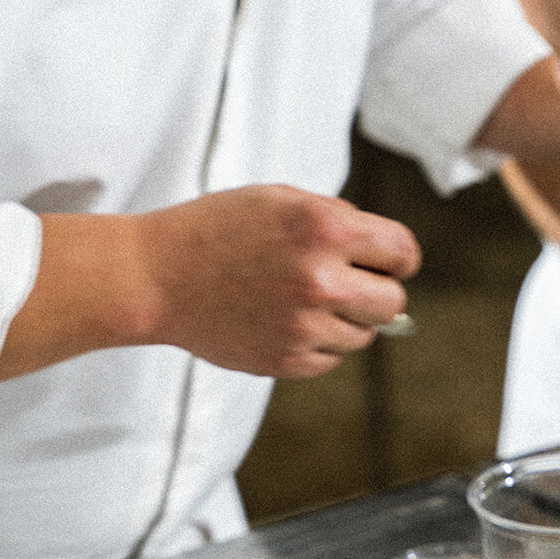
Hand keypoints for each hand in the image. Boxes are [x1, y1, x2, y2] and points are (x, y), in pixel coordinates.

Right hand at [0, 184, 420, 380]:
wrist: (157, 277)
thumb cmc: (217, 230)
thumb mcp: (281, 200)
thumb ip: (339, 221)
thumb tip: (388, 257)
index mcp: (326, 228)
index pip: (402, 252)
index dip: (399, 258)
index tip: (391, 263)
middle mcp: (322, 279)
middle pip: (393, 302)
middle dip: (378, 292)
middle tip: (349, 284)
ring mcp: (305, 325)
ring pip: (364, 335)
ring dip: (346, 320)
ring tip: (302, 301)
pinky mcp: (286, 359)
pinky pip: (330, 359)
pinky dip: (317, 344)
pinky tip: (284, 322)